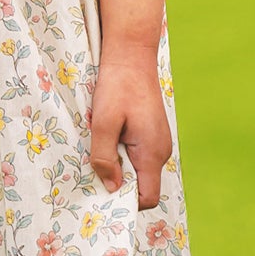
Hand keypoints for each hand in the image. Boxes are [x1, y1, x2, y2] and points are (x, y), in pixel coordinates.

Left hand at [88, 46, 172, 208]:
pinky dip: (122, 151)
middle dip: (118, 182)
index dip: (126, 201)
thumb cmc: (118, 85)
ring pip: (138, 168)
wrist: (131, 54)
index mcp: (152, 153)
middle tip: (94, 168)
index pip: (147, 197)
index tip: (102, 193)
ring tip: (99, 147)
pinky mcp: (151, 132)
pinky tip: (107, 135)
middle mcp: (160, 150)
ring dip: (118, 164)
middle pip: (141, 185)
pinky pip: (137, 154)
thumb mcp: (103, 122)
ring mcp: (157, 141)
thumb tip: (111, 187)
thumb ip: (105, 156)